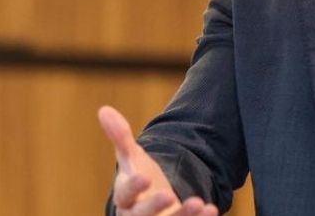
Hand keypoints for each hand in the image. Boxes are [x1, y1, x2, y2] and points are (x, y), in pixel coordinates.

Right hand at [98, 105, 219, 215]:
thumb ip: (120, 137)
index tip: (144, 177)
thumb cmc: (140, 180)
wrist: (154, 204)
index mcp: (124, 198)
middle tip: (169, 195)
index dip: (133, 187)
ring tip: (199, 203)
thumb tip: (104, 109)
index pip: (125, 194)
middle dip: (154, 207)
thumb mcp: (131, 158)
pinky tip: (211, 210)